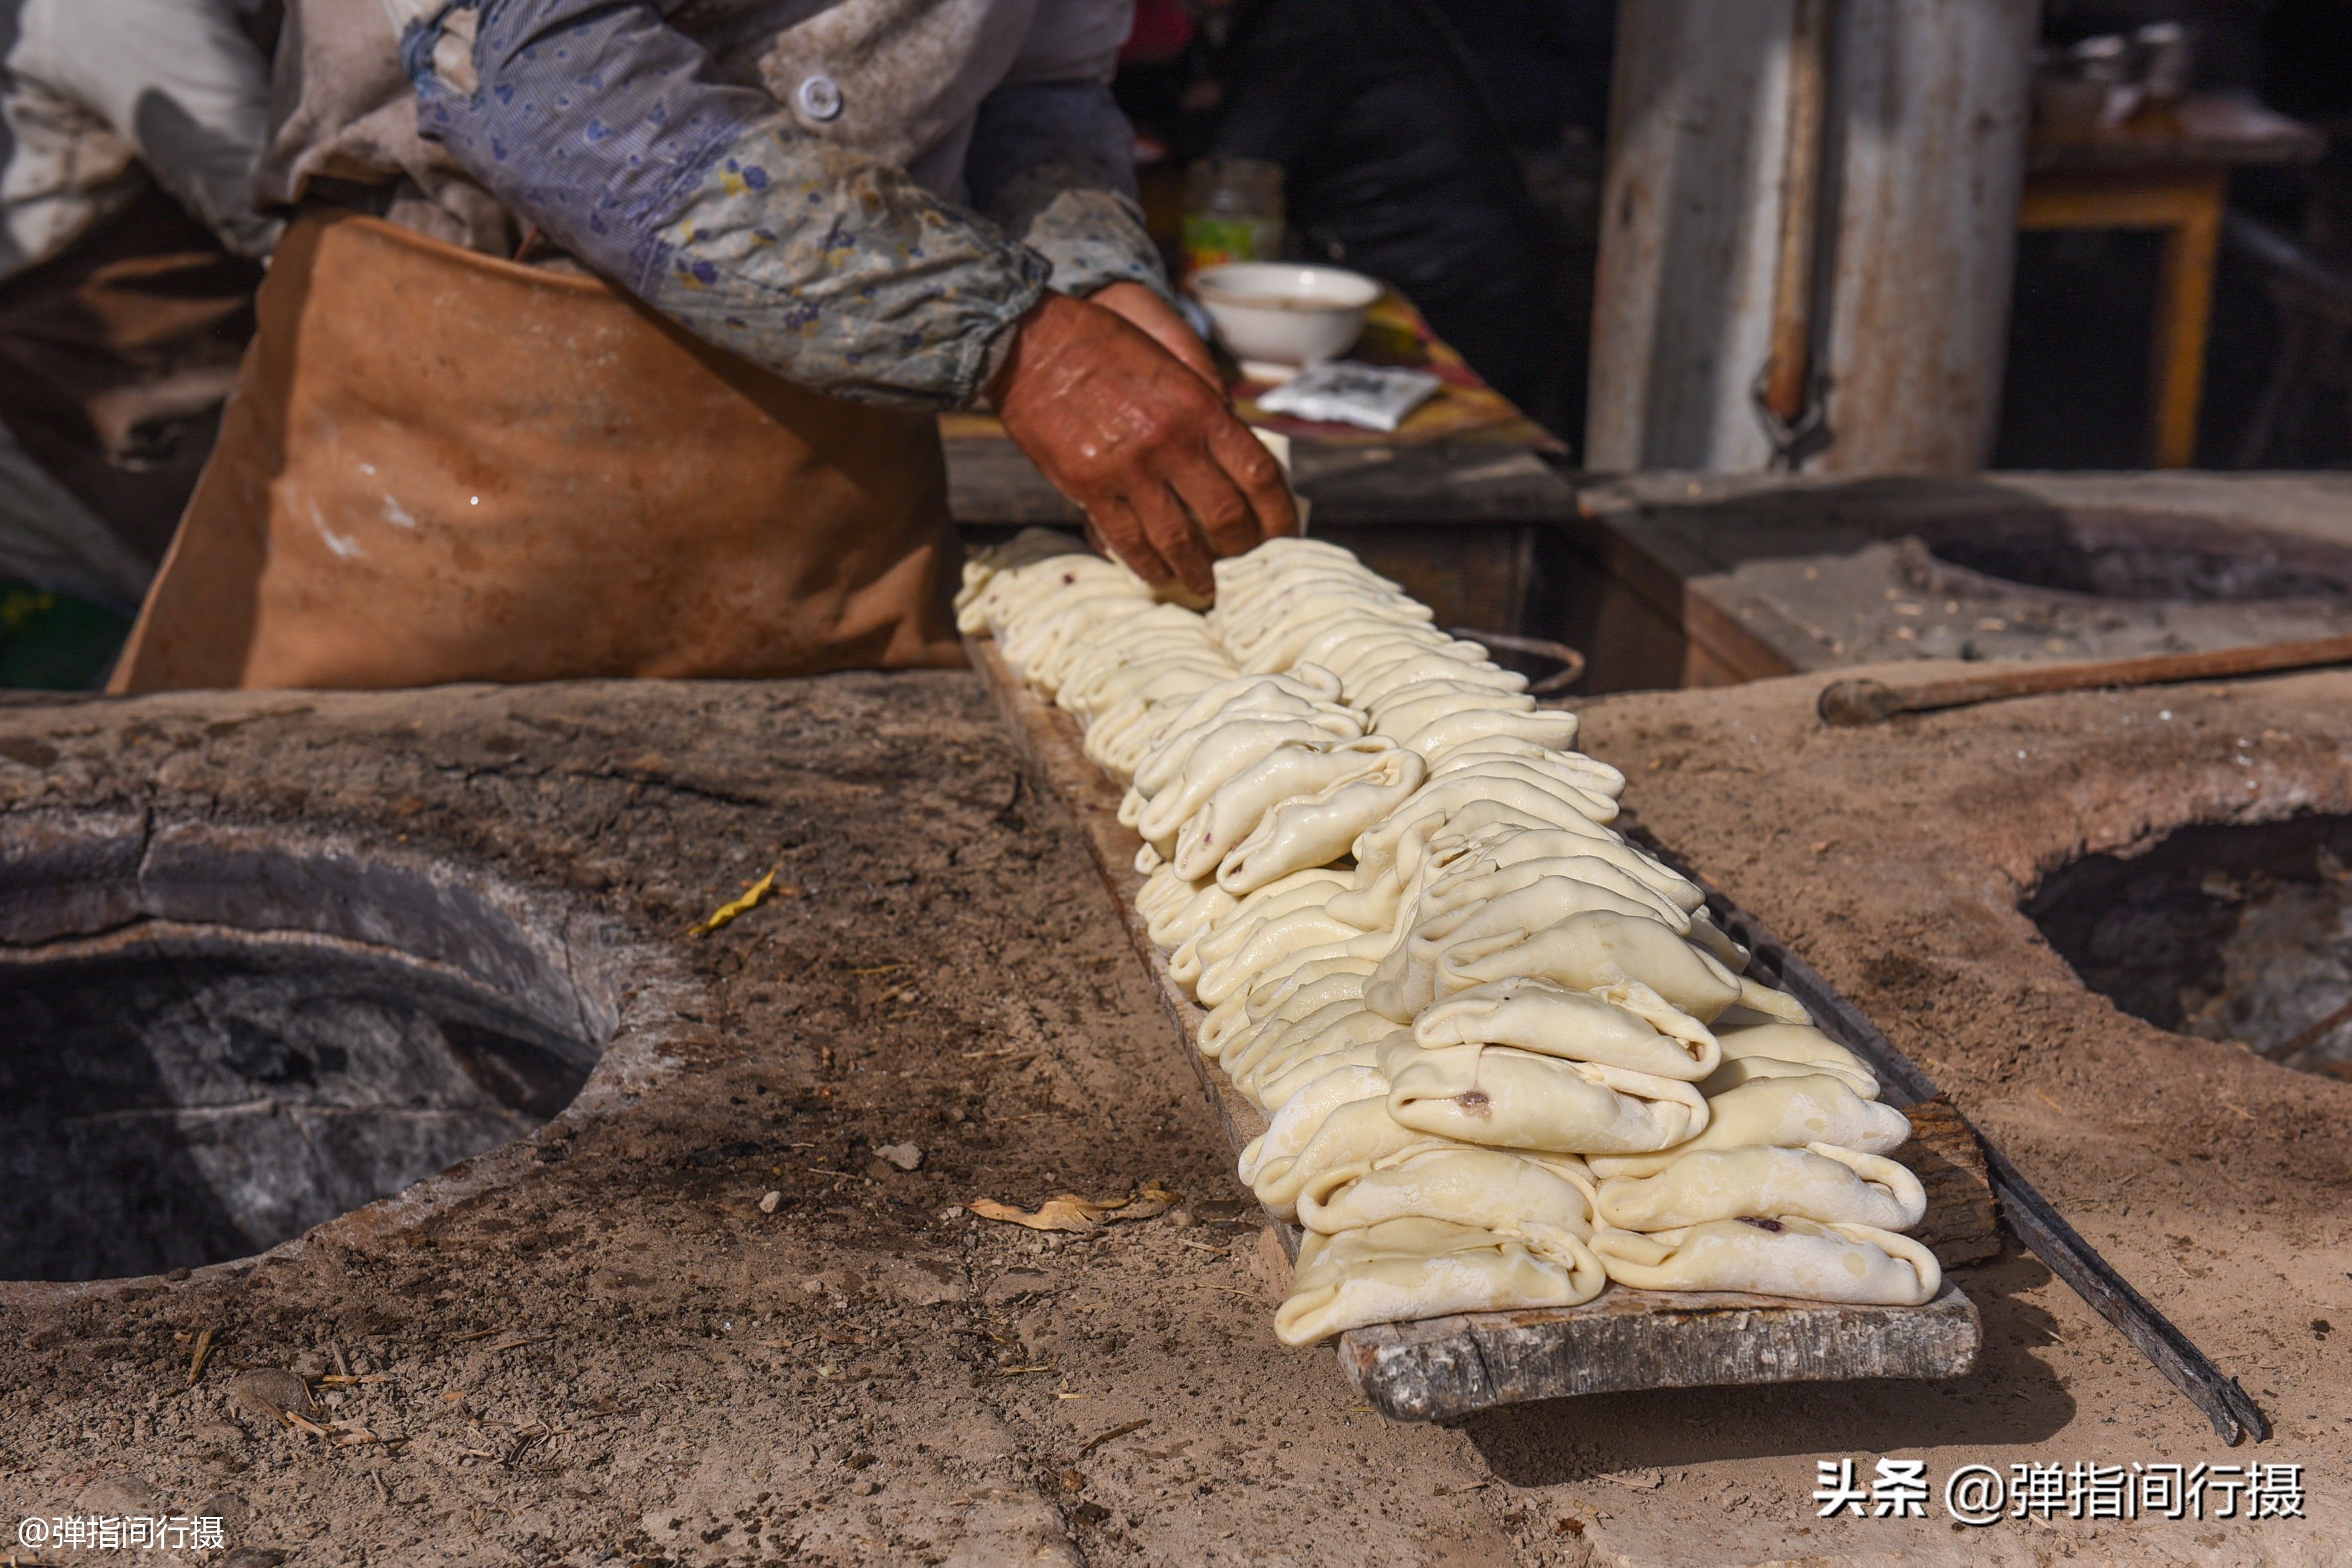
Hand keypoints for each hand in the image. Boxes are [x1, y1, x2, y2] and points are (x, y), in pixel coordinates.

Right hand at [991, 291, 1297, 595]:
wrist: (1033, 342)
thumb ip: (1207, 409)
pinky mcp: (1090, 487)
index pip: (1261, 474)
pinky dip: (1149, 566)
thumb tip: (1237, 456)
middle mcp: (1173, 442)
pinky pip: (1129, 542)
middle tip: (1247, 568)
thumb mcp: (1173, 364)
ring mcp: (1131, 469)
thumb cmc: (1106, 346)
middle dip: (1244, 552)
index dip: (1280, 515)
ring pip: (1180, 541)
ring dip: (1199, 572)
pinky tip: (1160, 576)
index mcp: (1202, 408)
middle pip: (1228, 516)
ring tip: (1207, 588)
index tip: (1286, 537)